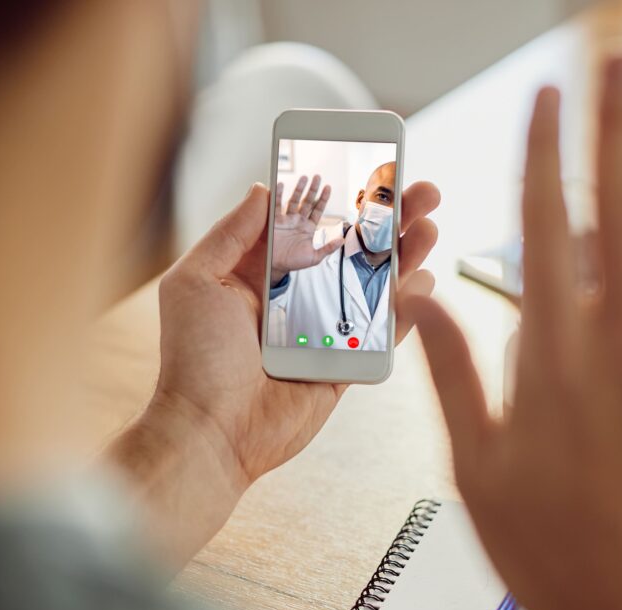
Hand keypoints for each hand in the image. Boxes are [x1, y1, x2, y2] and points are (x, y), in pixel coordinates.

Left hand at [108, 180, 438, 569]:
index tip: (368, 163)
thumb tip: (262, 187)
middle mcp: (294, 296)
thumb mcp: (195, 281)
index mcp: (259, 272)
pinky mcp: (343, 367)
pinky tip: (423, 281)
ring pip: (374, 284)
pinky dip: (406, 309)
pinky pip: (381, 334)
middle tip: (420, 190)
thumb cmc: (192, 360)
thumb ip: (230, 233)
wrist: (209, 432)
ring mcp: (322, 330)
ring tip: (429, 227)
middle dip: (387, 217)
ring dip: (405, 254)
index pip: (307, 221)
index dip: (338, 193)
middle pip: (351, 247)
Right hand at [270, 174, 343, 277]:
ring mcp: (286, 220)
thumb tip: (341, 240)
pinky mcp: (274, 221)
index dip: (323, 199)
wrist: (275, 266)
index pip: (317, 210)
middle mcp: (298, 221)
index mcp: (308, 228)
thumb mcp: (314, 257)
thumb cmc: (293, 262)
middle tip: (317, 177)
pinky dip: (277, 195)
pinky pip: (276, 205)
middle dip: (312, 189)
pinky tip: (280, 185)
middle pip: (307, 201)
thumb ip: (328, 248)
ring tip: (304, 178)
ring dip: (299, 189)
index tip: (328, 187)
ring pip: (294, 200)